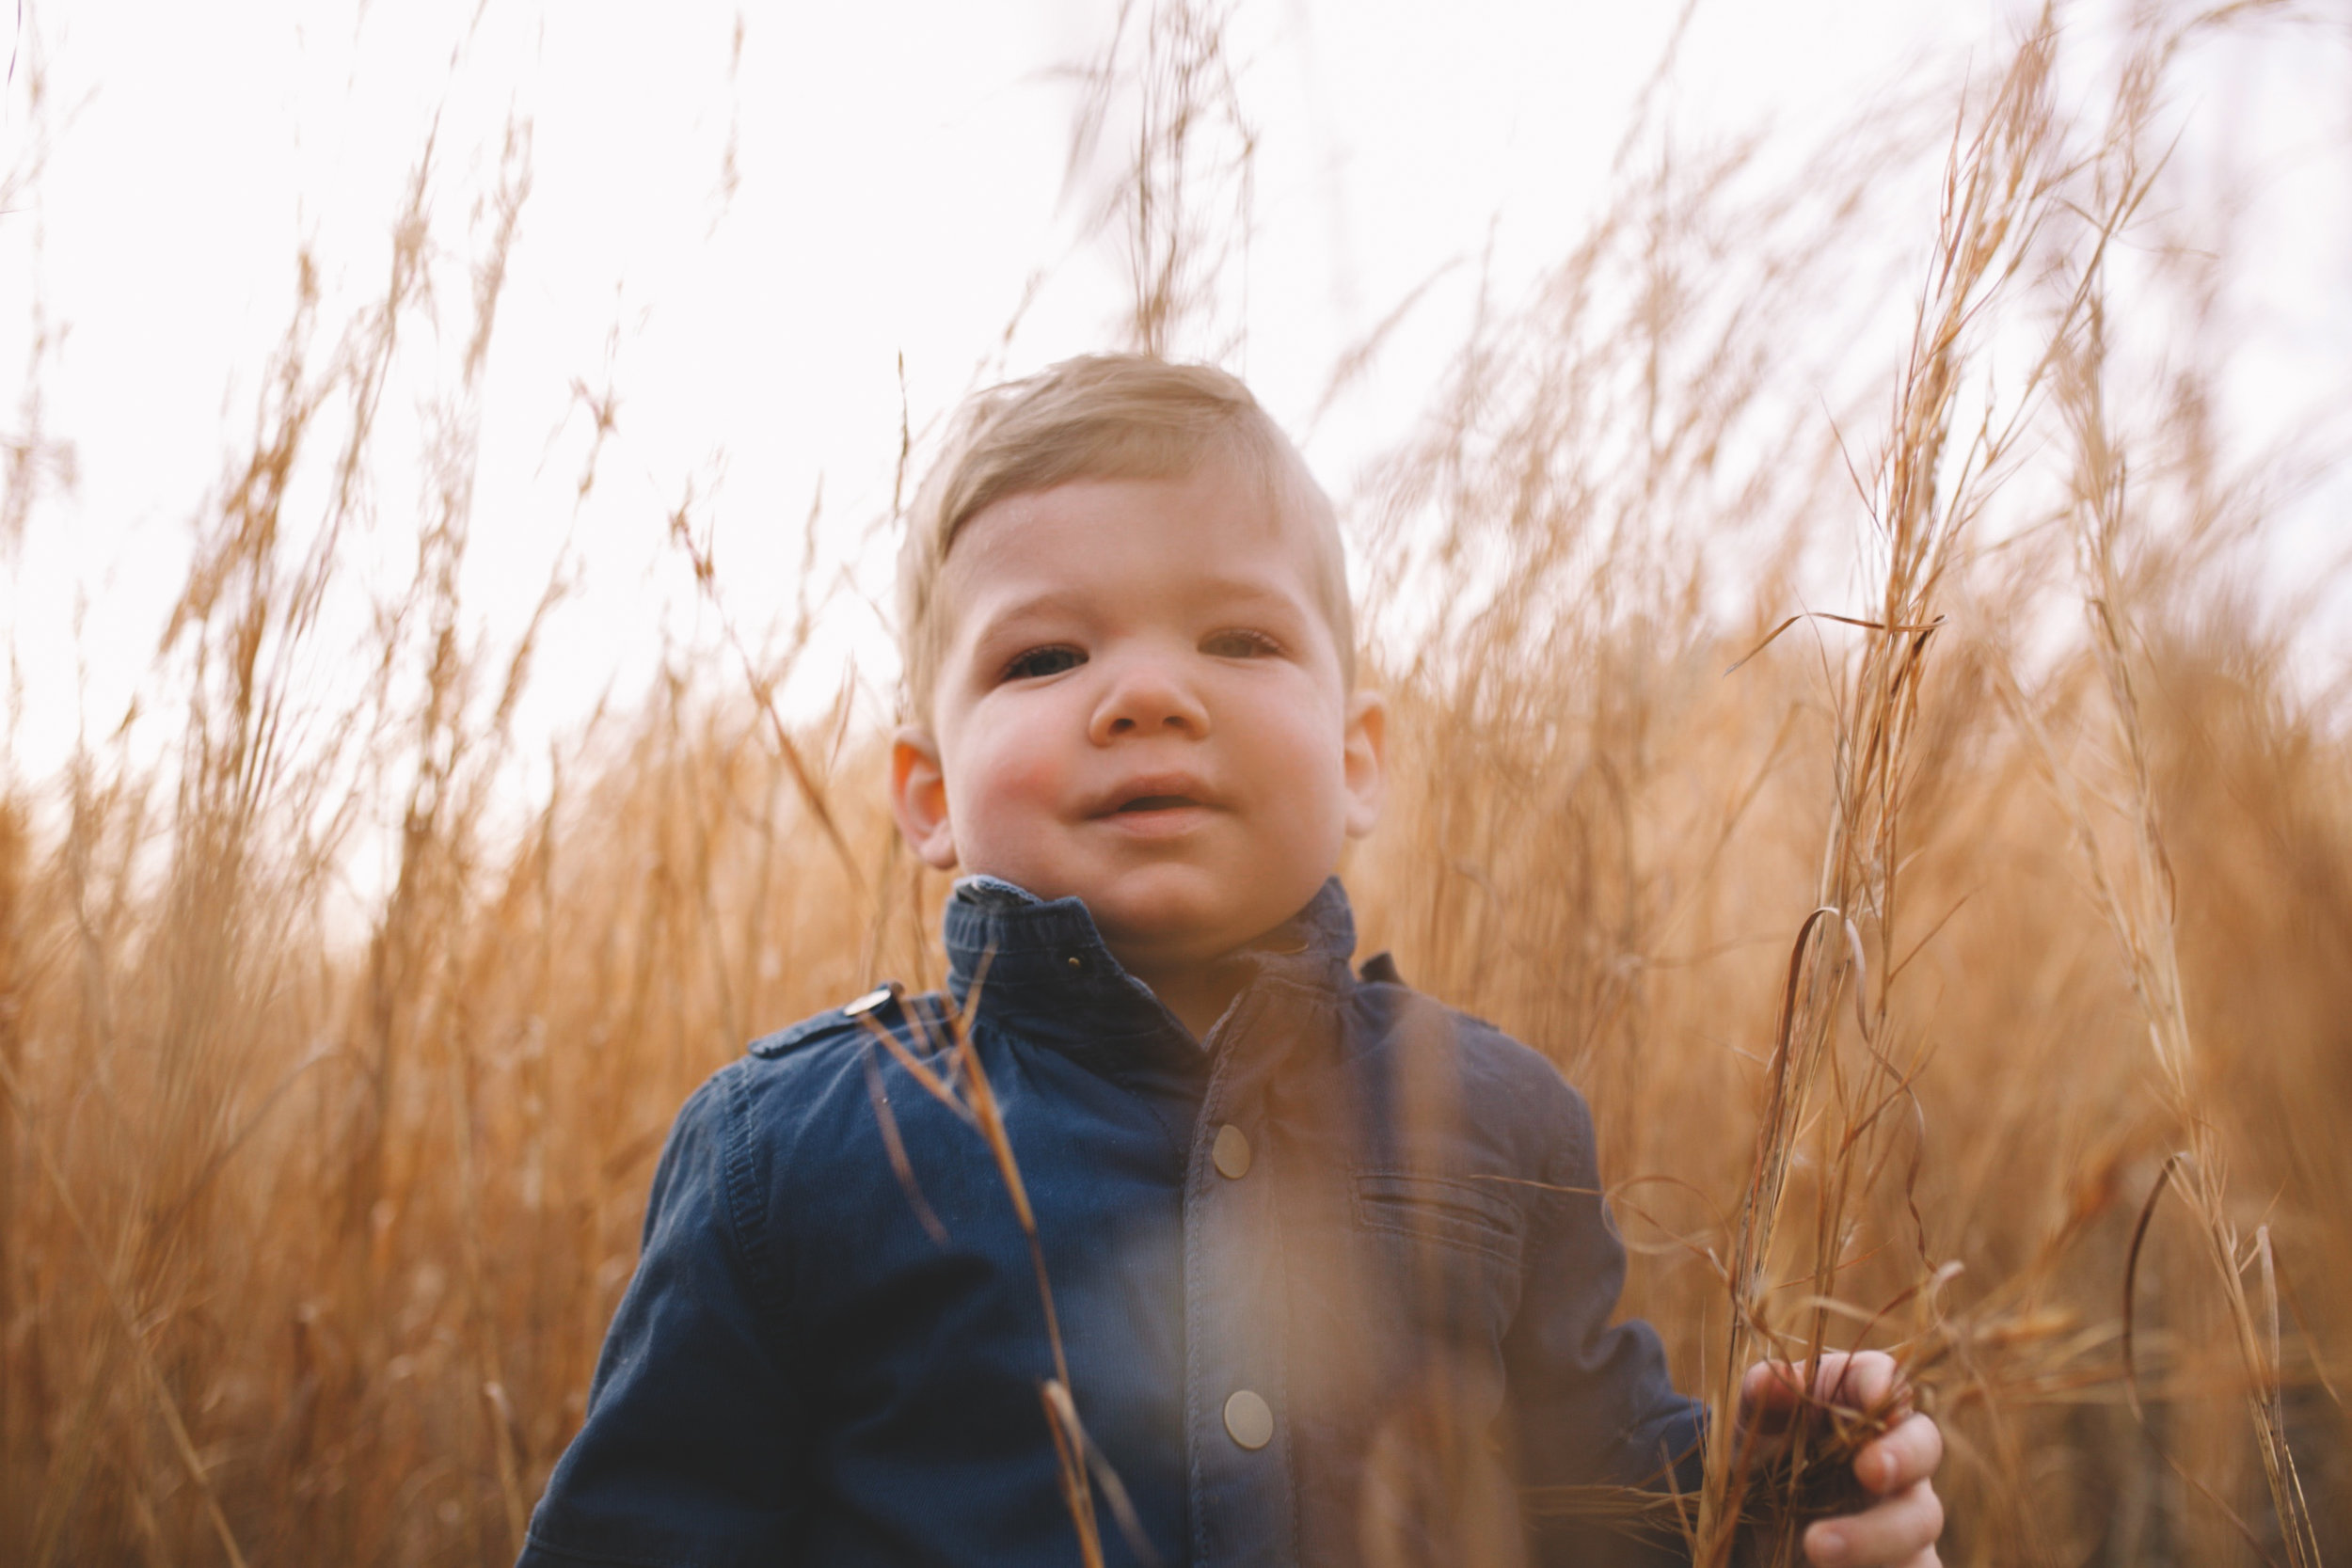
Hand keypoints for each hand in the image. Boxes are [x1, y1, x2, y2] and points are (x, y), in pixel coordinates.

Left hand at [1738, 1351, 1943, 1567]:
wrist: (1758, 1531)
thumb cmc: (1764, 1460)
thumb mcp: (1753, 1428)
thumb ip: (1763, 1396)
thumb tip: (1779, 1376)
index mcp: (1859, 1403)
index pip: (1884, 1378)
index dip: (1882, 1385)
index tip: (1873, 1399)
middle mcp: (1896, 1454)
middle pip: (1924, 1446)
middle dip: (1903, 1456)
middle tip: (1869, 1471)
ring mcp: (1907, 1514)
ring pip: (1920, 1520)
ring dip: (1874, 1536)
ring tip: (1816, 1548)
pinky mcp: (1907, 1564)